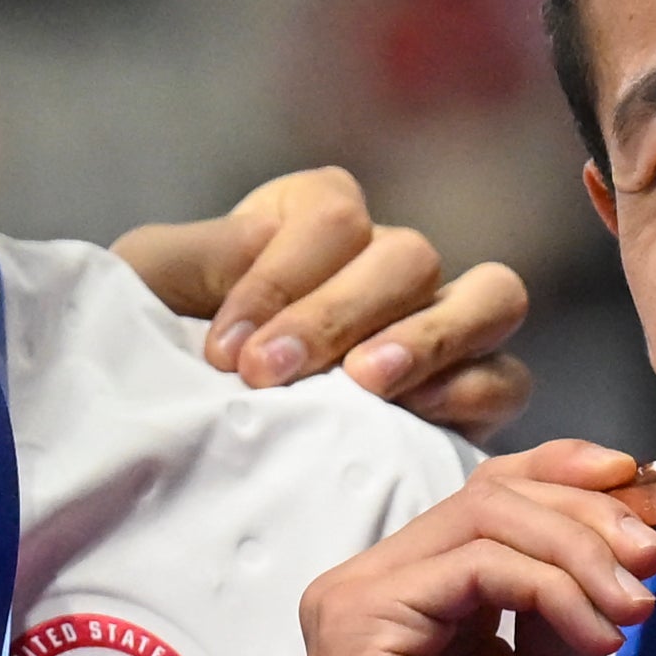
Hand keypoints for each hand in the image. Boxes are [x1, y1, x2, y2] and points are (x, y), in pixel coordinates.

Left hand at [114, 164, 532, 434]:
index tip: (223, 352)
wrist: (174, 439)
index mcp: (314, 216)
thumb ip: (194, 254)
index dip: (280, 279)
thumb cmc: (157, 347)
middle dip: (336, 316)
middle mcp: (388, 259)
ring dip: (430, 337)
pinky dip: (473, 389)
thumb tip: (256, 242)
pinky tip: (415, 416)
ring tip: (367, 385)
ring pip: (491, 296)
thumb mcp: (147, 290)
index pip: (334, 216)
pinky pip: (508, 378)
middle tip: (269, 377)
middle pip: (408, 256)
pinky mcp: (470, 394)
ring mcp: (441, 323)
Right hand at [293, 440, 655, 655]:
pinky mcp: (361, 609)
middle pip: (491, 492)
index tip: (632, 476)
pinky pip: (477, 565)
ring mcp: (361, 589)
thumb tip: (614, 547)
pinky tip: (596, 634)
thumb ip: (569, 607)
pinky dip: (552, 588)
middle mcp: (380, 576)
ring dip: (581, 554)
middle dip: (588, 516)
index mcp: (421, 588)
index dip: (557, 468)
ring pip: (485, 513)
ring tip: (635, 610)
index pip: (485, 490)